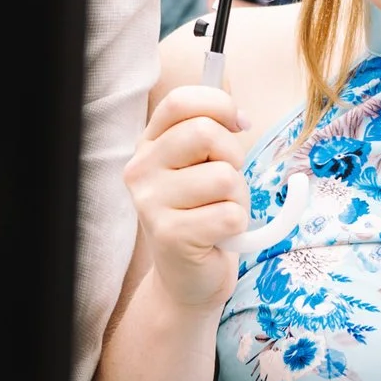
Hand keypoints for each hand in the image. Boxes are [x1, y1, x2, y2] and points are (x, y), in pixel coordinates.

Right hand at [124, 84, 248, 310]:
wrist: (189, 279)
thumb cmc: (204, 214)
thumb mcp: (203, 166)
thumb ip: (213, 134)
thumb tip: (239, 117)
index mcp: (149, 144)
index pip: (180, 102)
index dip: (220, 105)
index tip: (238, 125)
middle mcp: (141, 170)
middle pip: (205, 133)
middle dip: (234, 157)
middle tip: (227, 183)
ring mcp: (151, 203)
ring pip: (224, 176)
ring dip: (238, 197)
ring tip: (219, 213)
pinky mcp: (170, 235)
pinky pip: (230, 214)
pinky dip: (238, 225)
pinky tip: (218, 236)